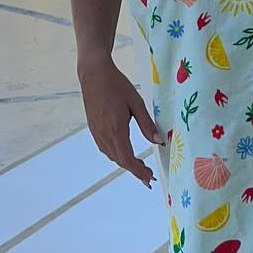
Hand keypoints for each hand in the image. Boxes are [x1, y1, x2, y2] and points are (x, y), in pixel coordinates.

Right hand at [79, 58, 161, 186]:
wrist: (94, 74)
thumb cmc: (117, 85)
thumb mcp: (137, 103)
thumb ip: (147, 124)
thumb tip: (158, 142)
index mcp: (116, 129)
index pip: (127, 159)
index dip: (139, 171)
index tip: (149, 178)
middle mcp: (104, 134)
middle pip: (120, 160)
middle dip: (135, 170)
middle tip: (148, 175)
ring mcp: (97, 132)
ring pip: (112, 155)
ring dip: (125, 162)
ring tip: (140, 164)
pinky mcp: (93, 129)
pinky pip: (105, 148)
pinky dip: (117, 154)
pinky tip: (125, 150)